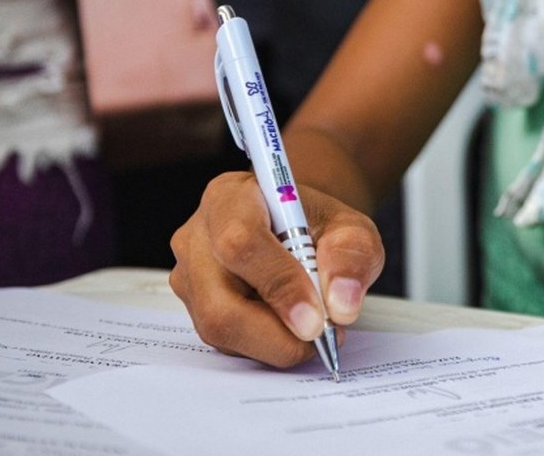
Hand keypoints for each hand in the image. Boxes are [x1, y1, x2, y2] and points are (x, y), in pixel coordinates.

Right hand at [169, 171, 384, 367]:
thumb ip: (352, 254)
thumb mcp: (351, 226)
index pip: (242, 243)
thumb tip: (340, 303)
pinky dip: (266, 345)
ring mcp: (190, 276)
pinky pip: (226, 342)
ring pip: (220, 329)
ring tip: (313, 327)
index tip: (316, 318)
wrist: (299, 231)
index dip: (280, 285)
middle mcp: (199, 236)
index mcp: (231, 198)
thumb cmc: (317, 225)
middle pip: (219, 302)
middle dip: (276, 333)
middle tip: (321, 336)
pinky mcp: (195, 307)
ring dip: (275, 342)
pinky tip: (291, 327)